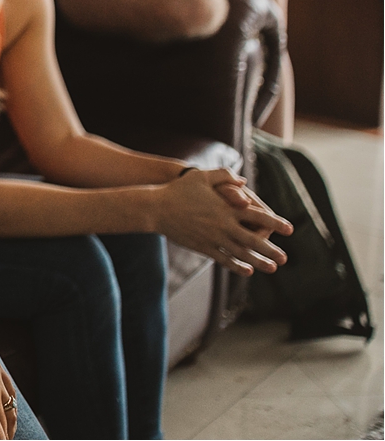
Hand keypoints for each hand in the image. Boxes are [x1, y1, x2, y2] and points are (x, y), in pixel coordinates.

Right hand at [156, 168, 290, 274]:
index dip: (275, 222)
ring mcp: (213, 238)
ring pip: (242, 253)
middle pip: (254, 240)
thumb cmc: (179, 190)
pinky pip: (224, 259)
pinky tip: (248, 271)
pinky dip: (238, 266)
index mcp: (226, 207)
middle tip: (285, 257)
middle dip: (271, 249)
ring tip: (272, 268)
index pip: (258, 216)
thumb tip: (244, 181)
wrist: (156, 208)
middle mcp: (223, 225)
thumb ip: (225, 175)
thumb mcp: (201, 176)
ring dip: (259, 261)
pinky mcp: (203, 247)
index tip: (289, 229)